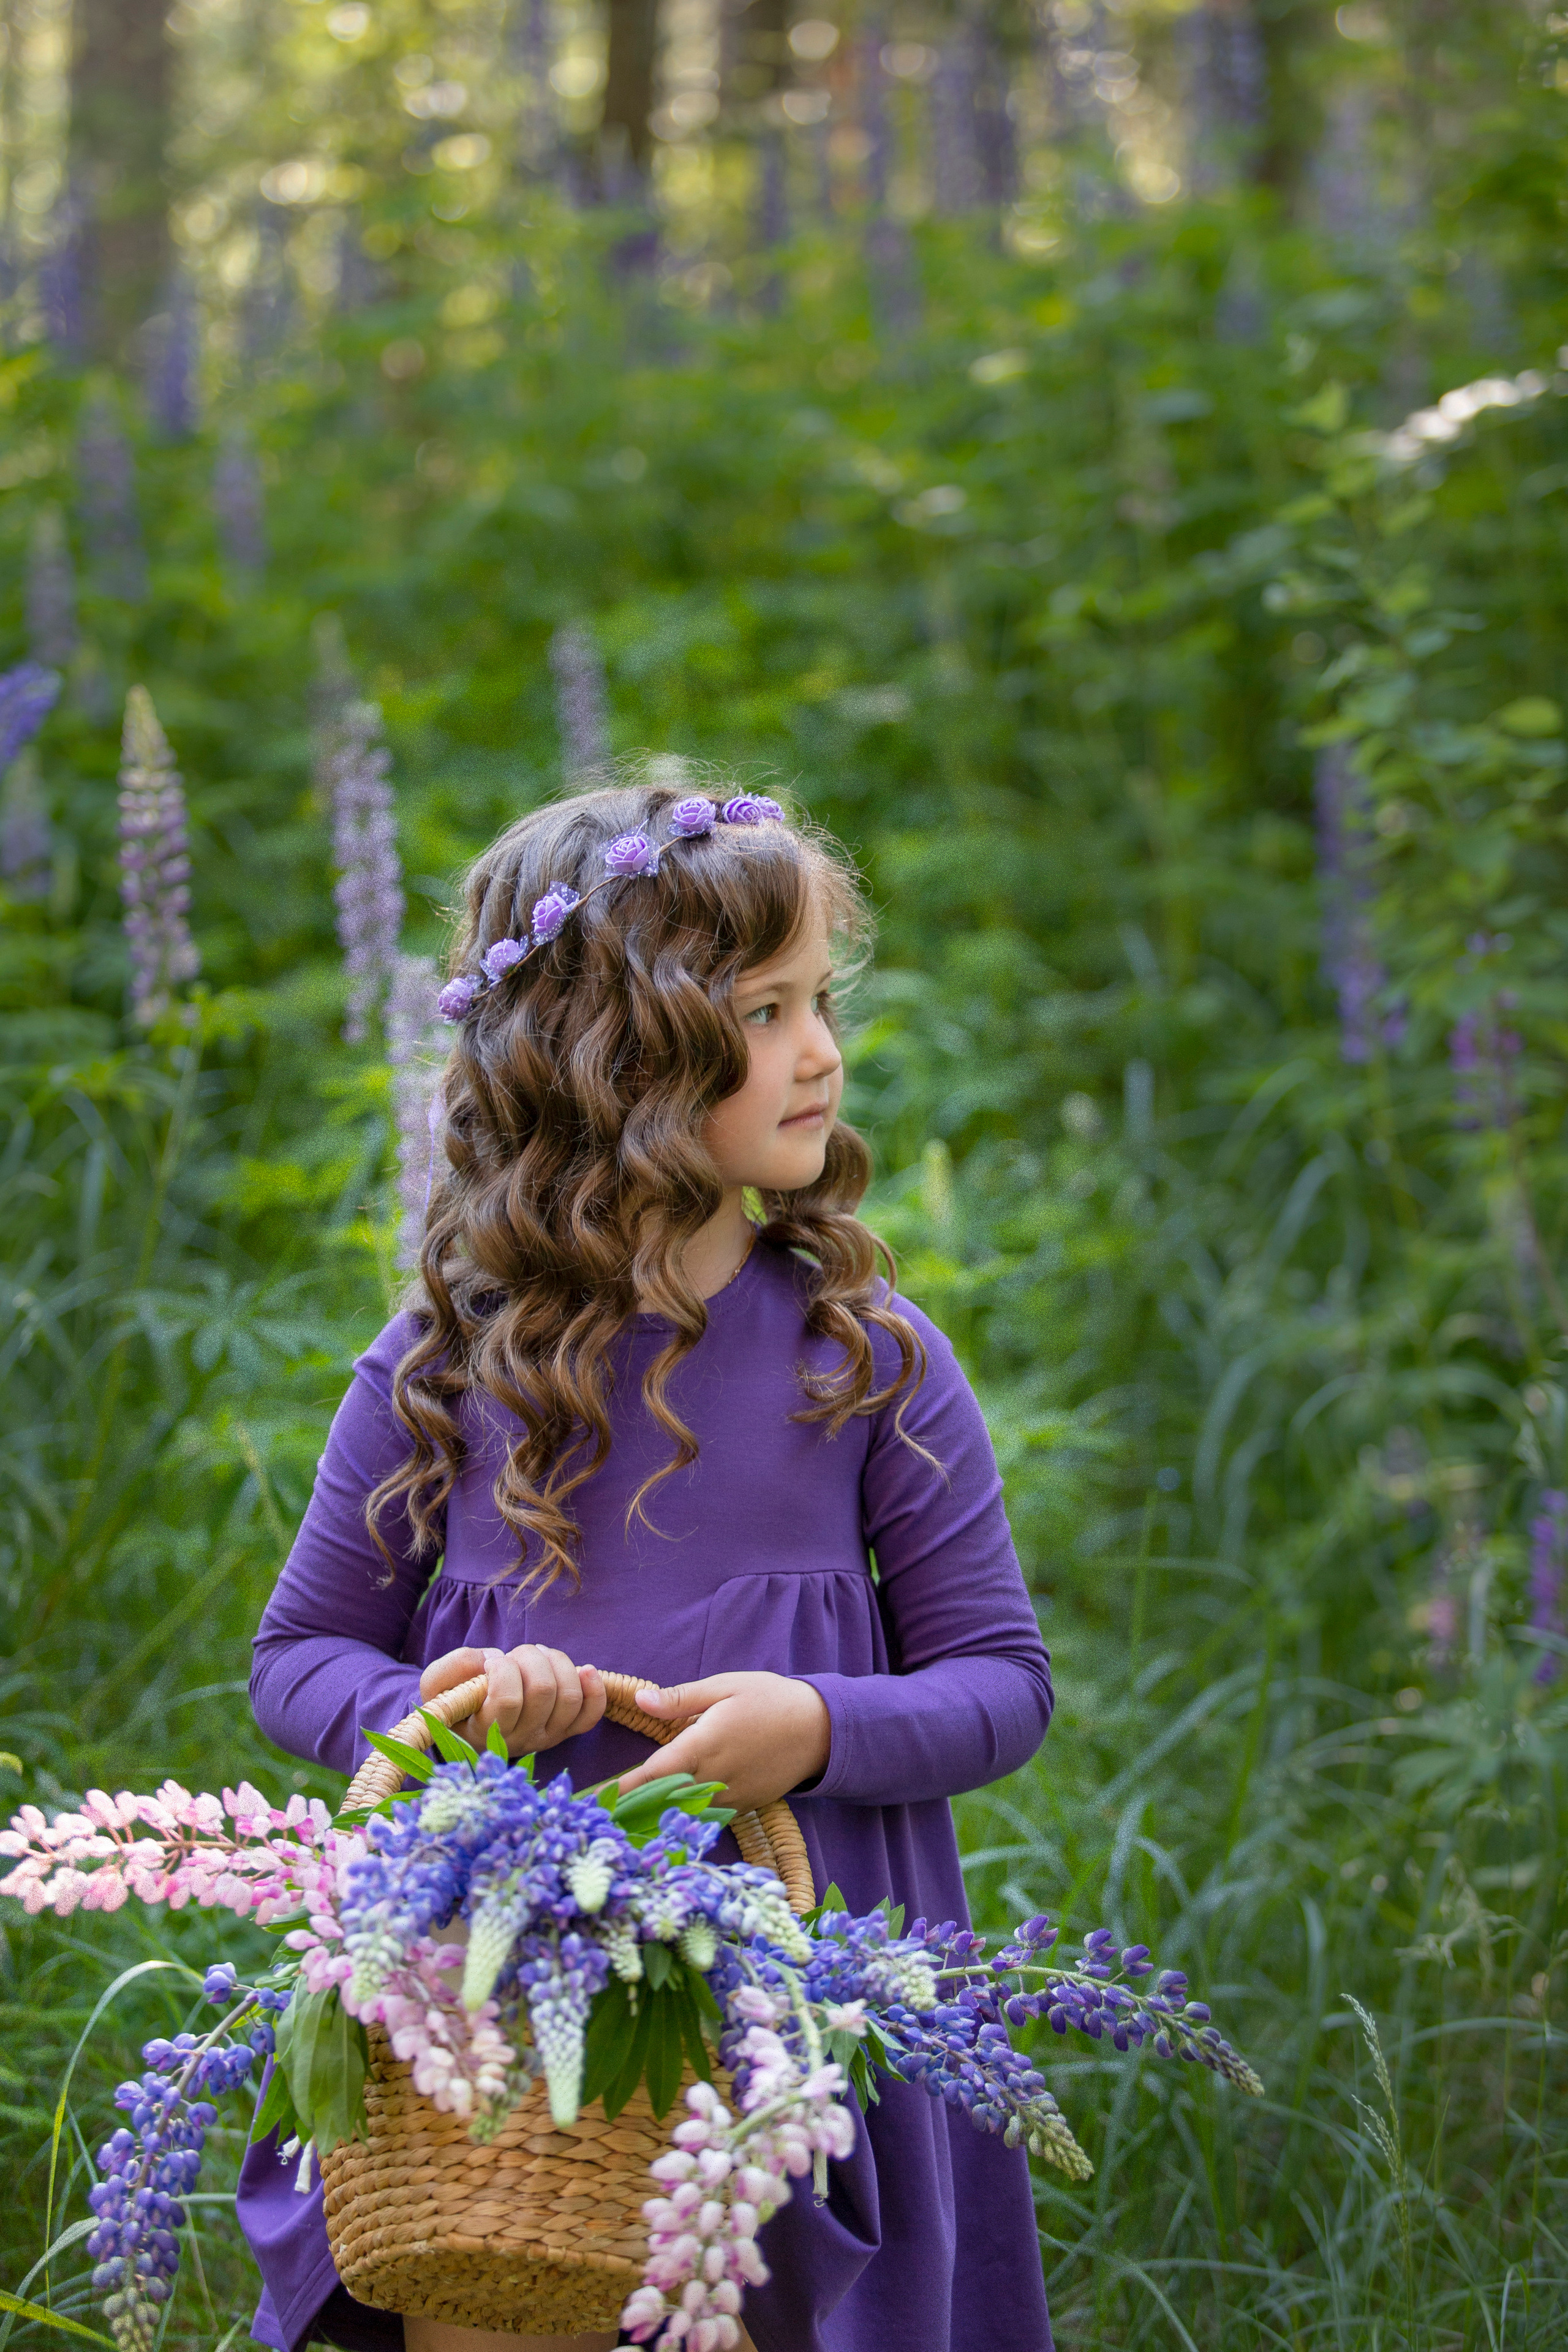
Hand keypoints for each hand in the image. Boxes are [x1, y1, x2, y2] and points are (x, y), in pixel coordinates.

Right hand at [419, 1644, 605, 1758]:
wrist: (473, 1718)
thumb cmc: (456, 1698)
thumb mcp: (437, 1684)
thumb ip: (453, 1669)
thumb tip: (490, 1660)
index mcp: (485, 1732)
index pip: (507, 1700)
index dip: (502, 1670)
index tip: (491, 1662)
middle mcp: (521, 1740)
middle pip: (543, 1691)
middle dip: (529, 1658)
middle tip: (514, 1656)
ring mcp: (548, 1737)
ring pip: (568, 1696)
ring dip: (556, 1663)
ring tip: (537, 1657)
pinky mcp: (568, 1730)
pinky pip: (591, 1713)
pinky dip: (593, 1689)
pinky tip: (585, 1670)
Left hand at [617, 1672, 831, 1813]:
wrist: (821, 1729)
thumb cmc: (769, 1699)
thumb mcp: (725, 1687)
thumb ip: (681, 1699)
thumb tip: (640, 1700)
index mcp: (705, 1743)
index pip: (655, 1772)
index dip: (624, 1788)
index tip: (596, 1800)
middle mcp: (715, 1776)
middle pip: (664, 1801)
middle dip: (633, 1809)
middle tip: (601, 1816)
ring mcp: (731, 1796)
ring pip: (685, 1813)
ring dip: (656, 1817)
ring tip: (626, 1821)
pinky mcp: (744, 1806)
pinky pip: (707, 1815)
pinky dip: (685, 1818)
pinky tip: (667, 1818)